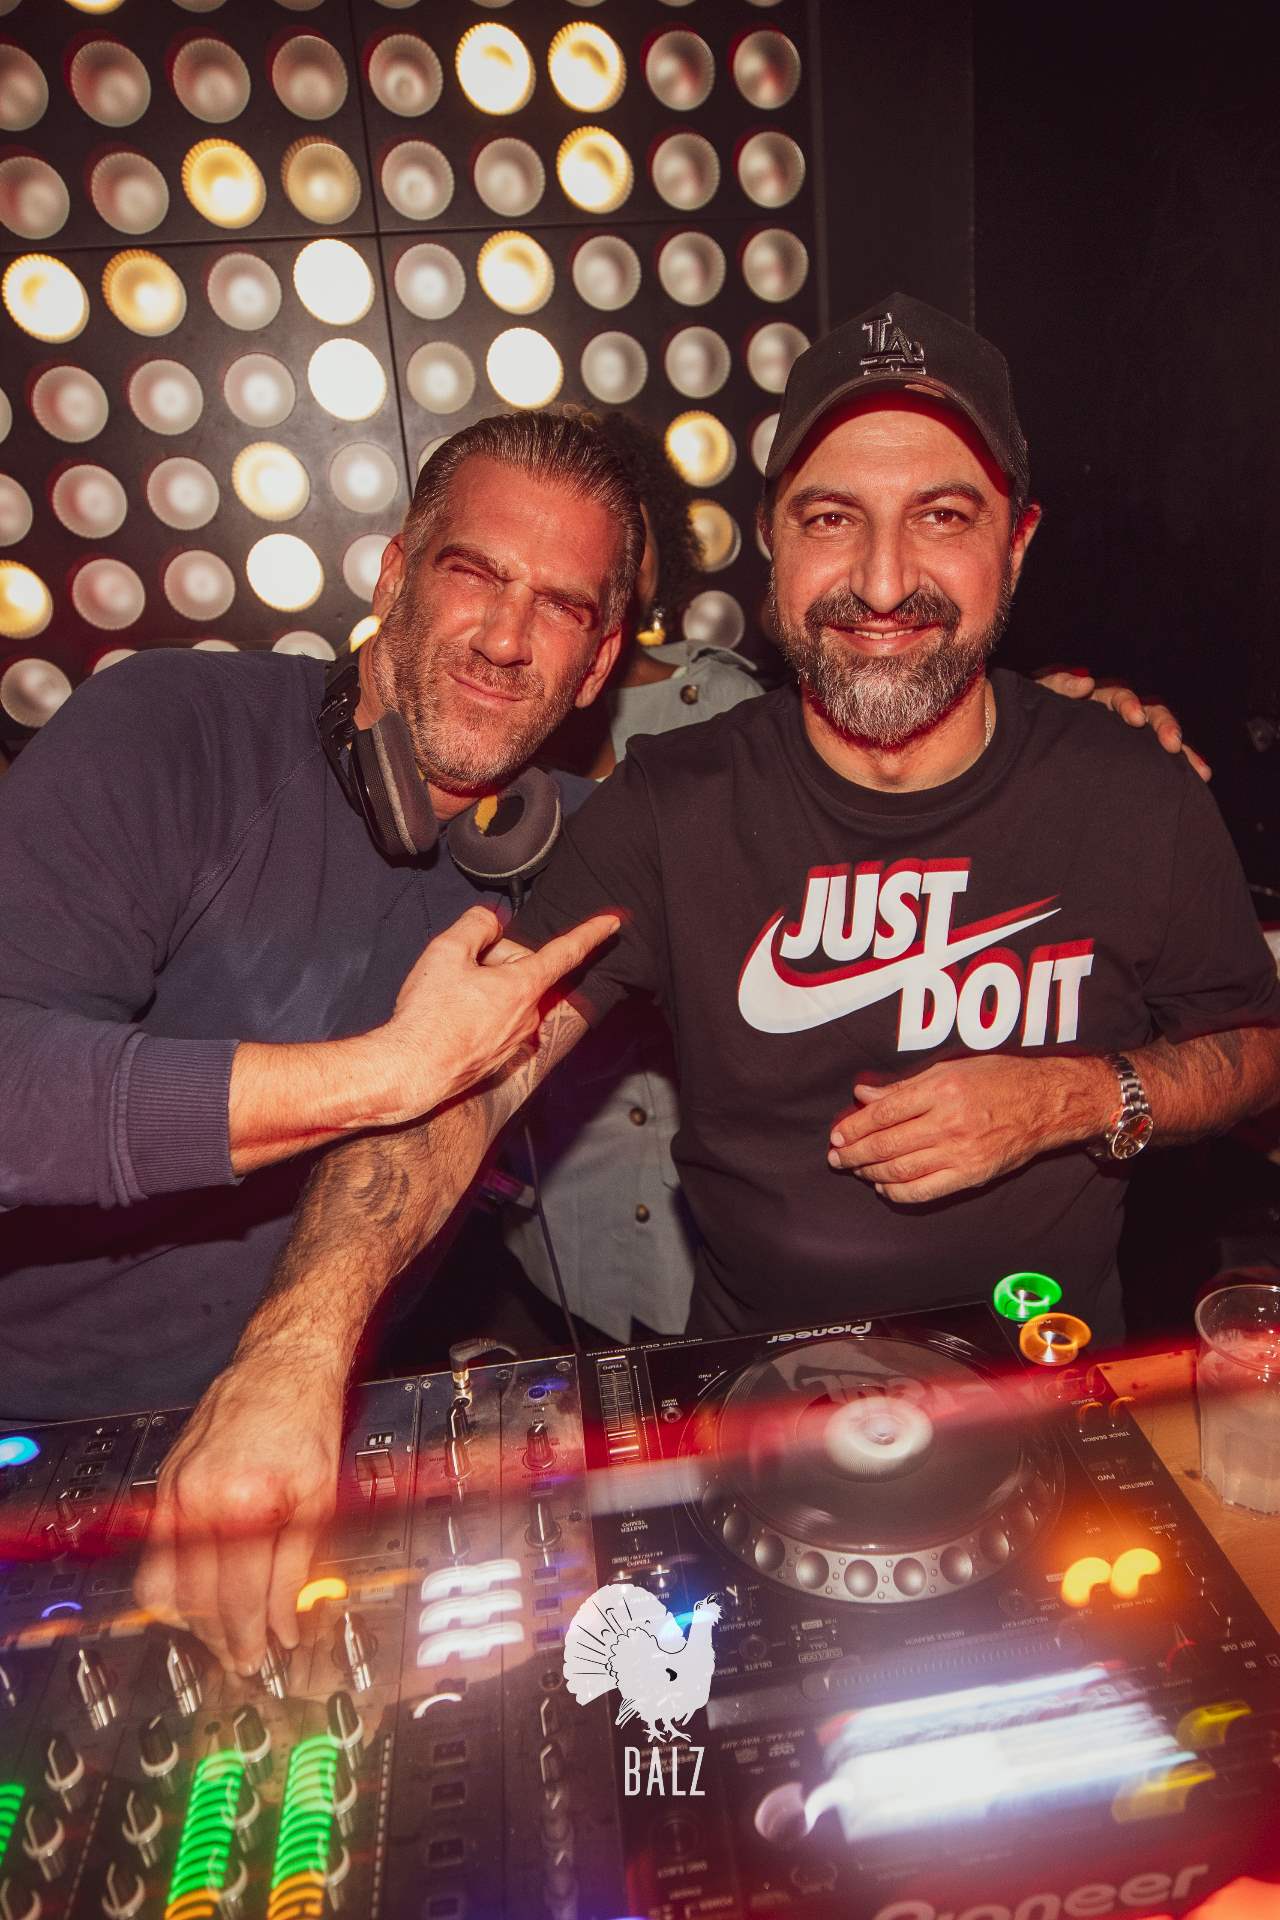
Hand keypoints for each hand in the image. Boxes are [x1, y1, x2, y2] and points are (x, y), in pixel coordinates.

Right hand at [134, 1350, 341, 1673]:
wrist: (279, 1366)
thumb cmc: (304, 1420)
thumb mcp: (319, 1497)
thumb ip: (297, 1567)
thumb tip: (286, 1624)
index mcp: (244, 1505)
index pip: (239, 1598)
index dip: (252, 1637)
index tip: (264, 1656)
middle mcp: (199, 1501)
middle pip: (196, 1601)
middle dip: (220, 1639)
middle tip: (243, 1657)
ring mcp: (173, 1493)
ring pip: (162, 1586)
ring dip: (190, 1620)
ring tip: (222, 1632)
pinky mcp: (162, 1486)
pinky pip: (154, 1554)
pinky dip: (173, 1585)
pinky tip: (198, 1594)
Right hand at [376, 905, 617, 1124]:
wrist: (410, 1072)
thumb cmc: (428, 1017)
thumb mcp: (447, 951)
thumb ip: (476, 925)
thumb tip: (491, 922)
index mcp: (523, 987)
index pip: (566, 952)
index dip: (591, 933)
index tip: (614, 923)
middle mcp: (528, 1016)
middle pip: (520, 969)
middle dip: (493, 960)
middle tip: (456, 970)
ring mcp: (515, 1039)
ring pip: (505, 995)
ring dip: (482, 988)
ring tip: (447, 1000)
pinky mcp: (500, 1057)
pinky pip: (495, 1019)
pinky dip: (476, 1012)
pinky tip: (450, 1019)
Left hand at [827, 1054, 1104, 1202]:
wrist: (1045, 1104)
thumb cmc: (998, 1079)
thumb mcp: (950, 1068)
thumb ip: (904, 1087)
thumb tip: (862, 1096)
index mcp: (942, 1089)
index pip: (883, 1113)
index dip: (854, 1127)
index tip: (837, 1134)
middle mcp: (949, 1123)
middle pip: (886, 1145)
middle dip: (853, 1153)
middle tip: (835, 1157)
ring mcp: (960, 1153)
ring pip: (899, 1170)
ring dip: (869, 1172)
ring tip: (855, 1169)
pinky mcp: (969, 1176)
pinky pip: (922, 1191)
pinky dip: (896, 1192)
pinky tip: (883, 1185)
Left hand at [1034, 666, 1210, 779]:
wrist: (1026, 745)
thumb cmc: (1032, 718)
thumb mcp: (1040, 698)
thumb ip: (1058, 686)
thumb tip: (1087, 683)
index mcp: (1098, 700)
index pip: (1119, 697)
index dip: (1129, 705)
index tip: (1135, 719)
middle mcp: (1119, 718)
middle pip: (1151, 715)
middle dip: (1165, 728)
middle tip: (1173, 745)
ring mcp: (1127, 739)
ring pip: (1161, 741)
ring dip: (1183, 753)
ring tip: (1201, 771)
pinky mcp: (1131, 761)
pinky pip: (1158, 765)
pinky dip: (1179, 770)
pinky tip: (1197, 782)